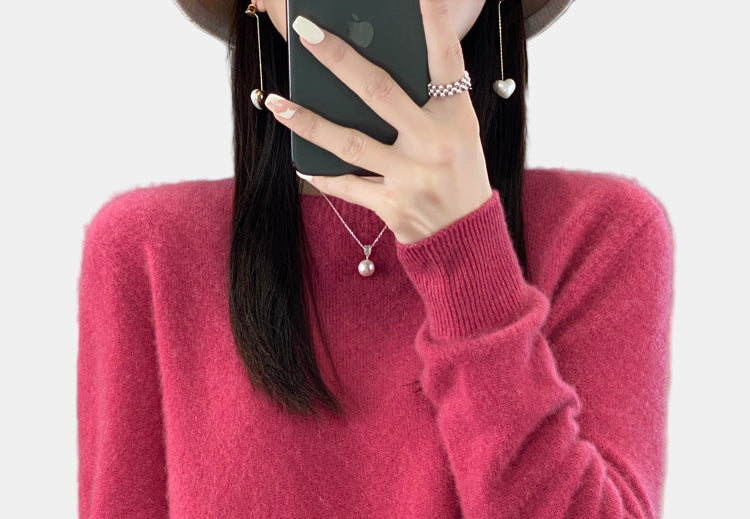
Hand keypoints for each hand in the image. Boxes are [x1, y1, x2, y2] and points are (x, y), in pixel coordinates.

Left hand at [263, 0, 493, 244]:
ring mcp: (411, 176)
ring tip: (278, 102)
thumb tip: (367, 73)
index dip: (435, 22)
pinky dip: (322, 174)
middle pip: (380, 92)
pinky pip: (348, 184)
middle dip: (340, 59)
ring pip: (350, 141)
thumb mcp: (459, 134)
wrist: (465, 240)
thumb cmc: (457, 176)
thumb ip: (427, 103)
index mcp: (456, 117)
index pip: (446, 60)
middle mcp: (434, 143)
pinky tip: (300, 162)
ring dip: (309, 121)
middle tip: (306, 32)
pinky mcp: (392, 206)